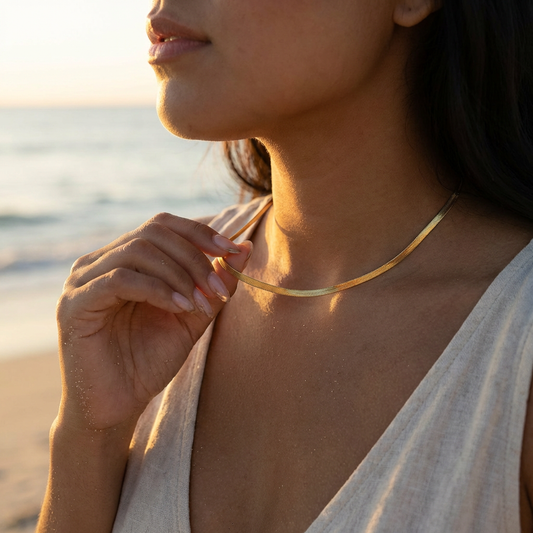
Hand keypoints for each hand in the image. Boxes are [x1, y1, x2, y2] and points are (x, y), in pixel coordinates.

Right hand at [56, 212, 251, 431]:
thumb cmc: (150, 360)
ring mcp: (83, 280)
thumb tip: (245, 247)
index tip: (231, 251)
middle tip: (217, 291)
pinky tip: (179, 308)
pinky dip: (157, 289)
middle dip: (193, 259)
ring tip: (198, 305)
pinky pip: (120, 279)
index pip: (162, 225)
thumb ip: (215, 282)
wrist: (116, 406)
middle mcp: (100, 262)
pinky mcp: (74, 304)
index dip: (199, 233)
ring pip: (138, 251)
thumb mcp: (193, 315)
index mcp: (125, 260)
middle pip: (153, 233)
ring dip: (179, 275)